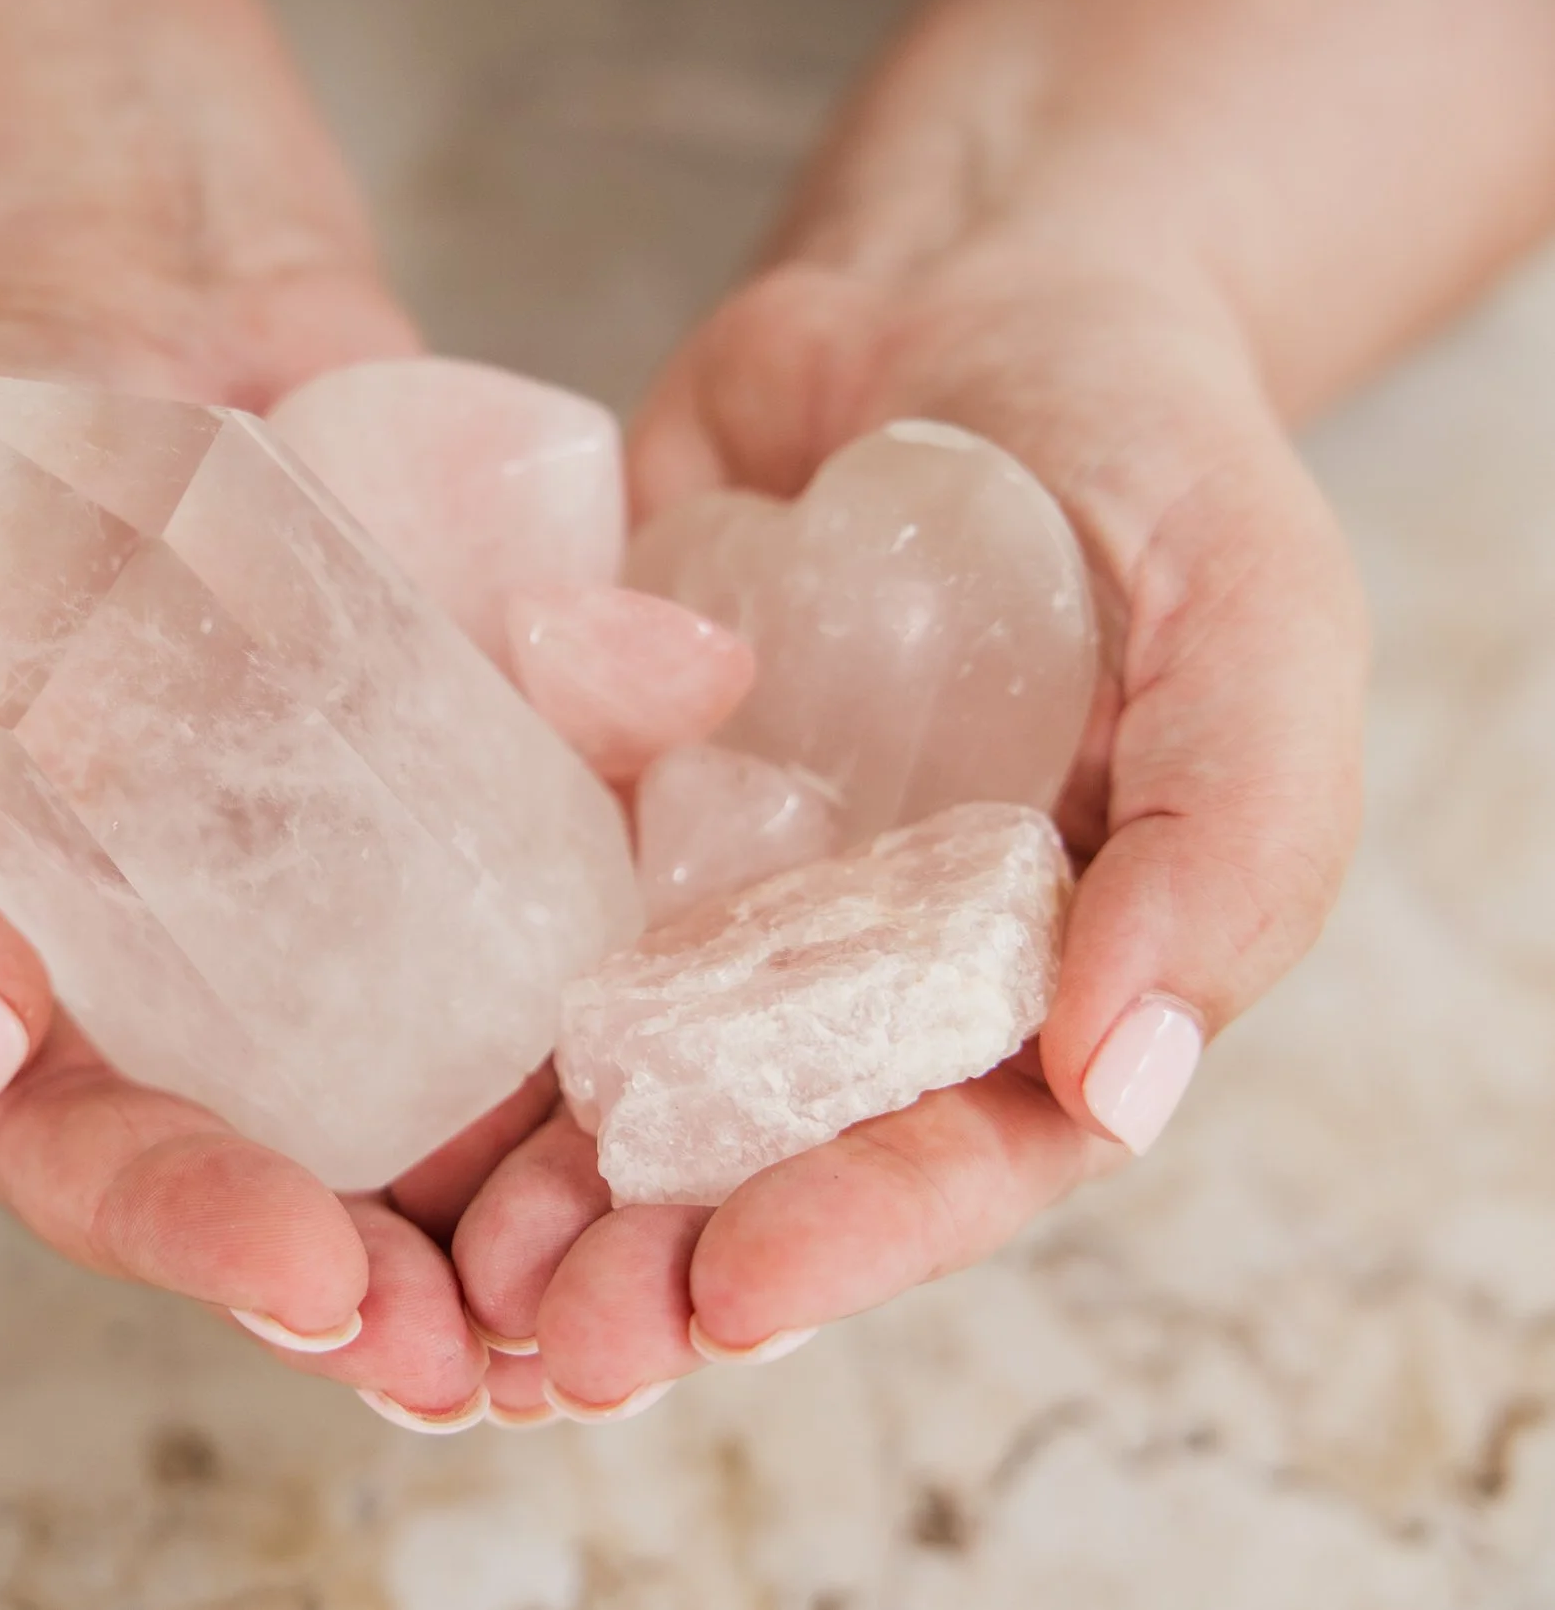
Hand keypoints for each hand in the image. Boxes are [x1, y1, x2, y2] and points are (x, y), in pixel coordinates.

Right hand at [0, 238, 594, 1425]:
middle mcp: (196, 978)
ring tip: (627, 1276)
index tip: (307, 1270)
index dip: (186, 1228)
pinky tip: (708, 1052)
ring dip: (540, 1208)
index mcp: (14, 975)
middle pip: (293, 1177)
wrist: (113, 303)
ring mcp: (350, 898)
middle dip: (394, 1292)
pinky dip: (641, 993)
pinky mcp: (477, 797)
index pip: (83, 1150)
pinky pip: (569, 916)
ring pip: (453, 1096)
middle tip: (493, 1359)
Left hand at [451, 246, 1366, 1414]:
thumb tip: (1119, 1078)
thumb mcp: (1252, 614)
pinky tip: (388, 1085)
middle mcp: (876, 969)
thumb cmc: (1144, 452)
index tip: (731, 1290)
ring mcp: (729, 897)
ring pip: (629, 1086)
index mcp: (1047, 971)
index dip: (855, 1237)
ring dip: (544, 1193)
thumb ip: (1223, 831)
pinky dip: (462, 1021)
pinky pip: (525, 932)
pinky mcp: (607, 809)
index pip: (959, 1154)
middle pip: (771, 1161)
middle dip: (662, 1264)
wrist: (955, 299)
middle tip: (548, 1339)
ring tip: (447, 1271)